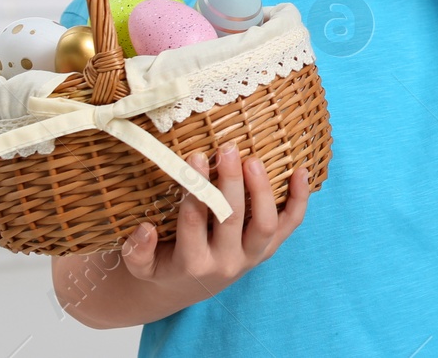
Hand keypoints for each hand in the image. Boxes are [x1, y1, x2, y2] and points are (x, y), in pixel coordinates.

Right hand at [120, 146, 309, 300]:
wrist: (189, 288)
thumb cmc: (164, 266)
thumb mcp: (141, 266)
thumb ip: (136, 250)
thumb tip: (144, 229)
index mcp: (192, 263)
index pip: (194, 222)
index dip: (196, 189)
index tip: (194, 157)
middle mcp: (225, 262)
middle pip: (232, 219)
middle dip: (230, 182)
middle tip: (227, 149)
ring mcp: (251, 256)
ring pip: (264, 224)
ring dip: (262, 189)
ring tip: (252, 159)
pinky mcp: (268, 249)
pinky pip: (290, 225)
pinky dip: (299, 199)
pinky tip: (301, 171)